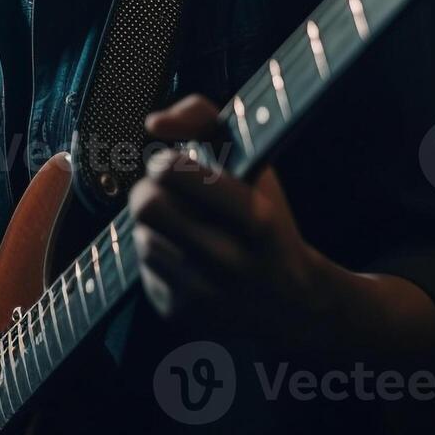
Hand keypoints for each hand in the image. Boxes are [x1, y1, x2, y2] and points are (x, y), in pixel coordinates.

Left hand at [127, 94, 320, 339]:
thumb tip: (154, 124)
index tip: (175, 165)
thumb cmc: (268, 221)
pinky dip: (161, 257)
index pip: (172, 172)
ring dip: (156, 227)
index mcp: (254, 217)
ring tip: (186, 229)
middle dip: (151, 191)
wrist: (293, 304)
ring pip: (141, 236)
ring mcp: (202, 293)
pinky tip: (188, 259)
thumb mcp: (257, 163)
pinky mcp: (179, 314)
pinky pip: (145, 269)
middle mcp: (228, 260)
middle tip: (168, 193)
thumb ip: (206, 120)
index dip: (166, 162)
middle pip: (147, 205)